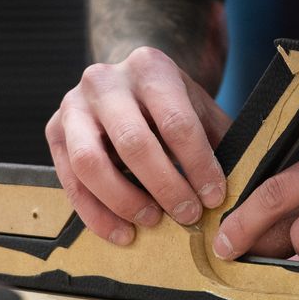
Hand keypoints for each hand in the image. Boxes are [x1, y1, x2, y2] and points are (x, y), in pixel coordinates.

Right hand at [45, 47, 231, 247]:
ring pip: (90, 163)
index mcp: (150, 67)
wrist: (129, 83)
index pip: (176, 121)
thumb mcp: (199, 109)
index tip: (214, 196)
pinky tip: (123, 232)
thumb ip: (218, 142)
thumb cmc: (170, 104)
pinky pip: (70, 182)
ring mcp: (73, 104)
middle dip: (165, 186)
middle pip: (133, 142)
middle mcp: (105, 80)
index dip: (198, 164)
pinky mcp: (54, 131)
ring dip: (124, 202)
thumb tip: (243, 190)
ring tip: (153, 222)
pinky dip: (96, 214)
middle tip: (187, 214)